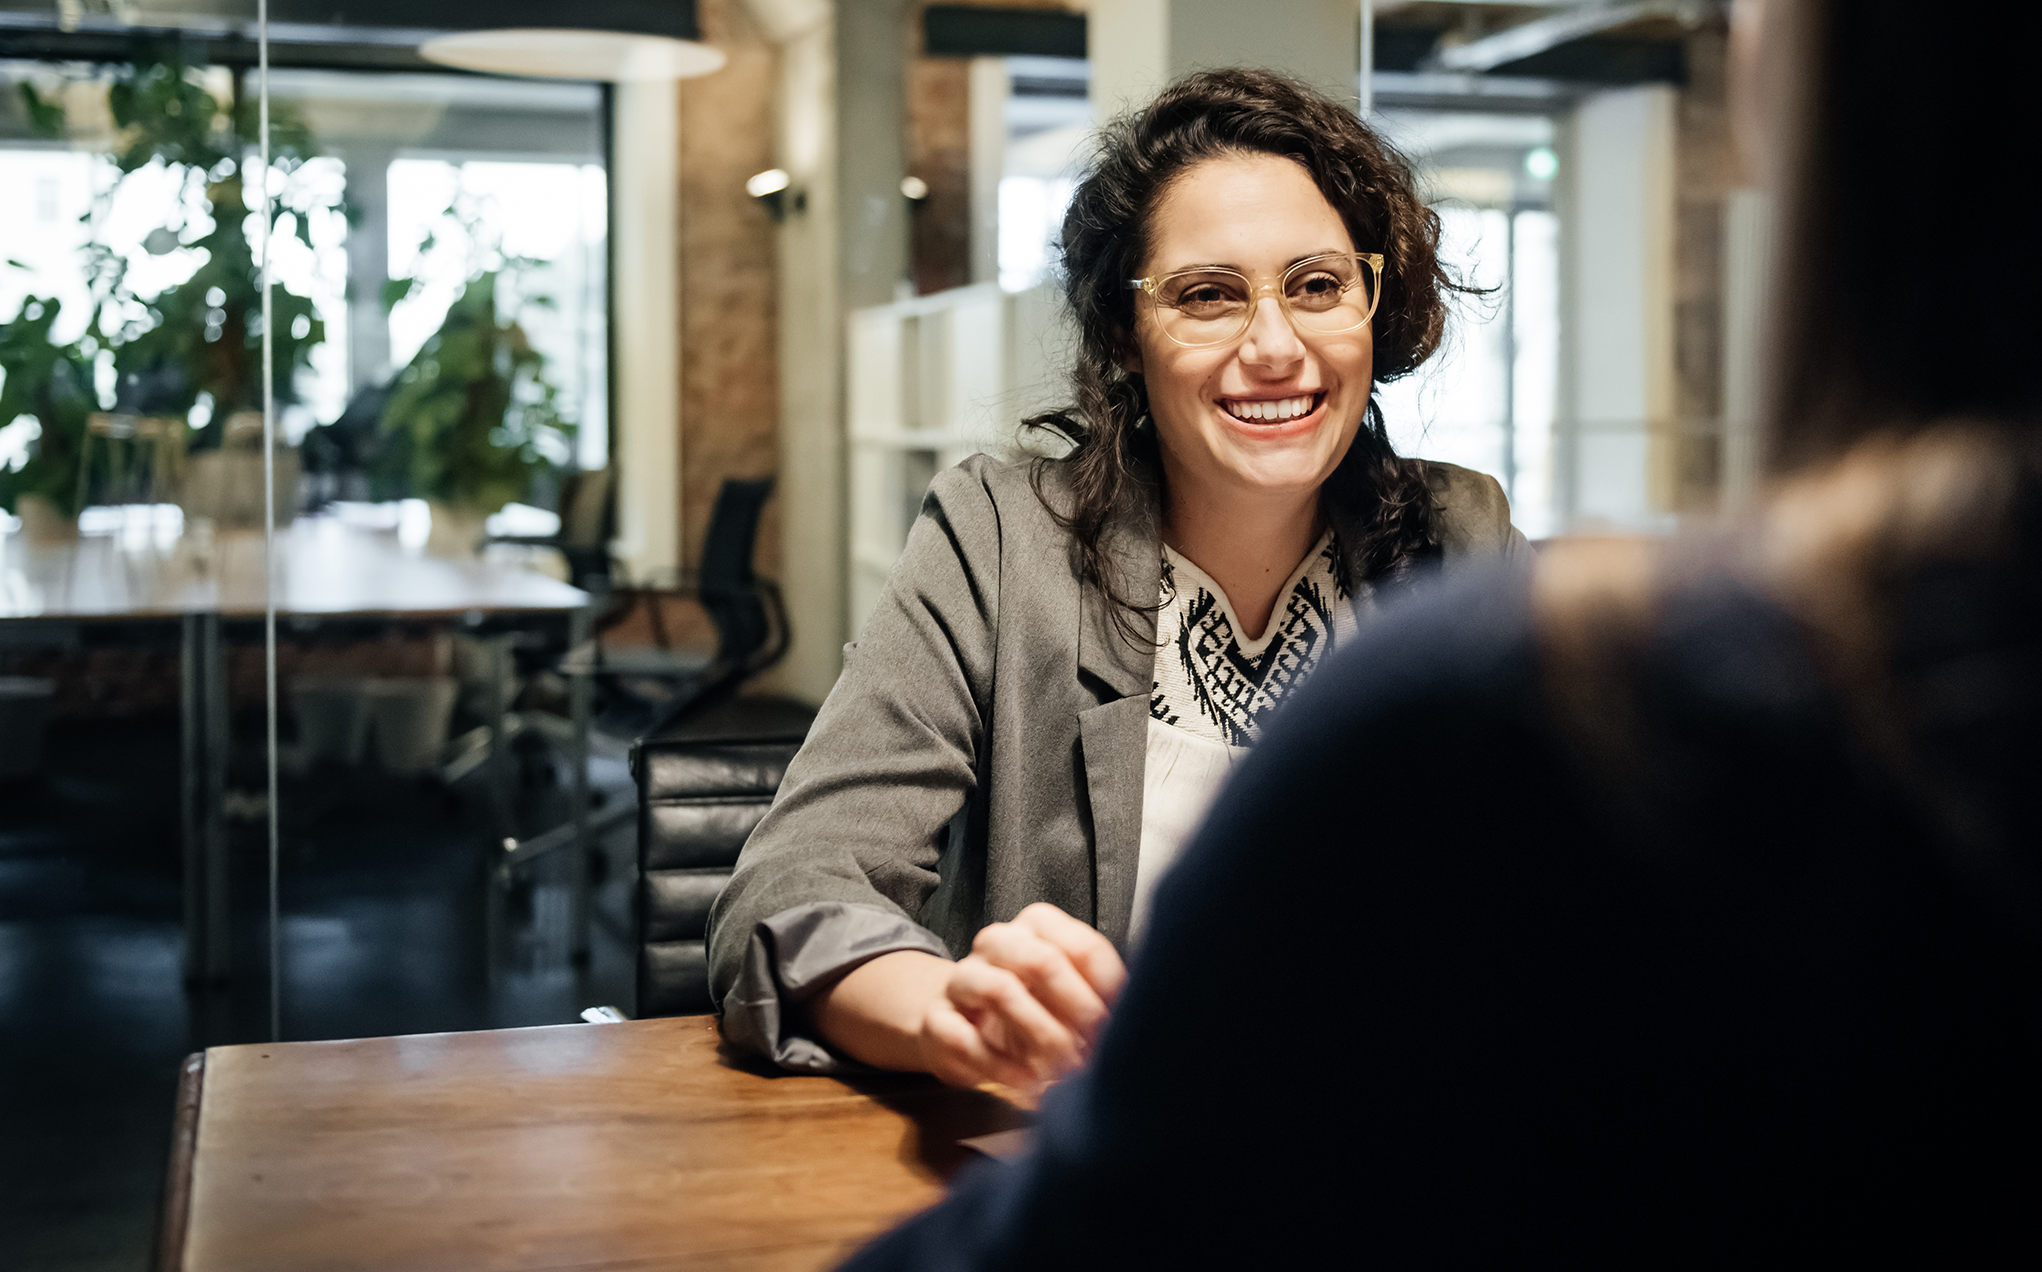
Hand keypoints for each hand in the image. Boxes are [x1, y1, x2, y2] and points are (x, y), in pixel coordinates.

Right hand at [917, 902, 1126, 1093]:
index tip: (1124, 1024)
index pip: (1081, 945)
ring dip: (1040, 1036)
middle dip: (1077, 1009)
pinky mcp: (937, 1020)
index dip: (1108, 989)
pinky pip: (965, 1037)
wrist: (960, 1026)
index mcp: (1036, 928)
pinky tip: (1028, 1086)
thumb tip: (1147, 1014)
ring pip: (999, 989)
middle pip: (1039, 960)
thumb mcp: (1066, 996)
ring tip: (1063, 1070)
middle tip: (1097, 1048)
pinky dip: (1002, 1067)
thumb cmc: (1029, 1007)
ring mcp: (962, 979)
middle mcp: (997, 943)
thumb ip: (1101, 996)